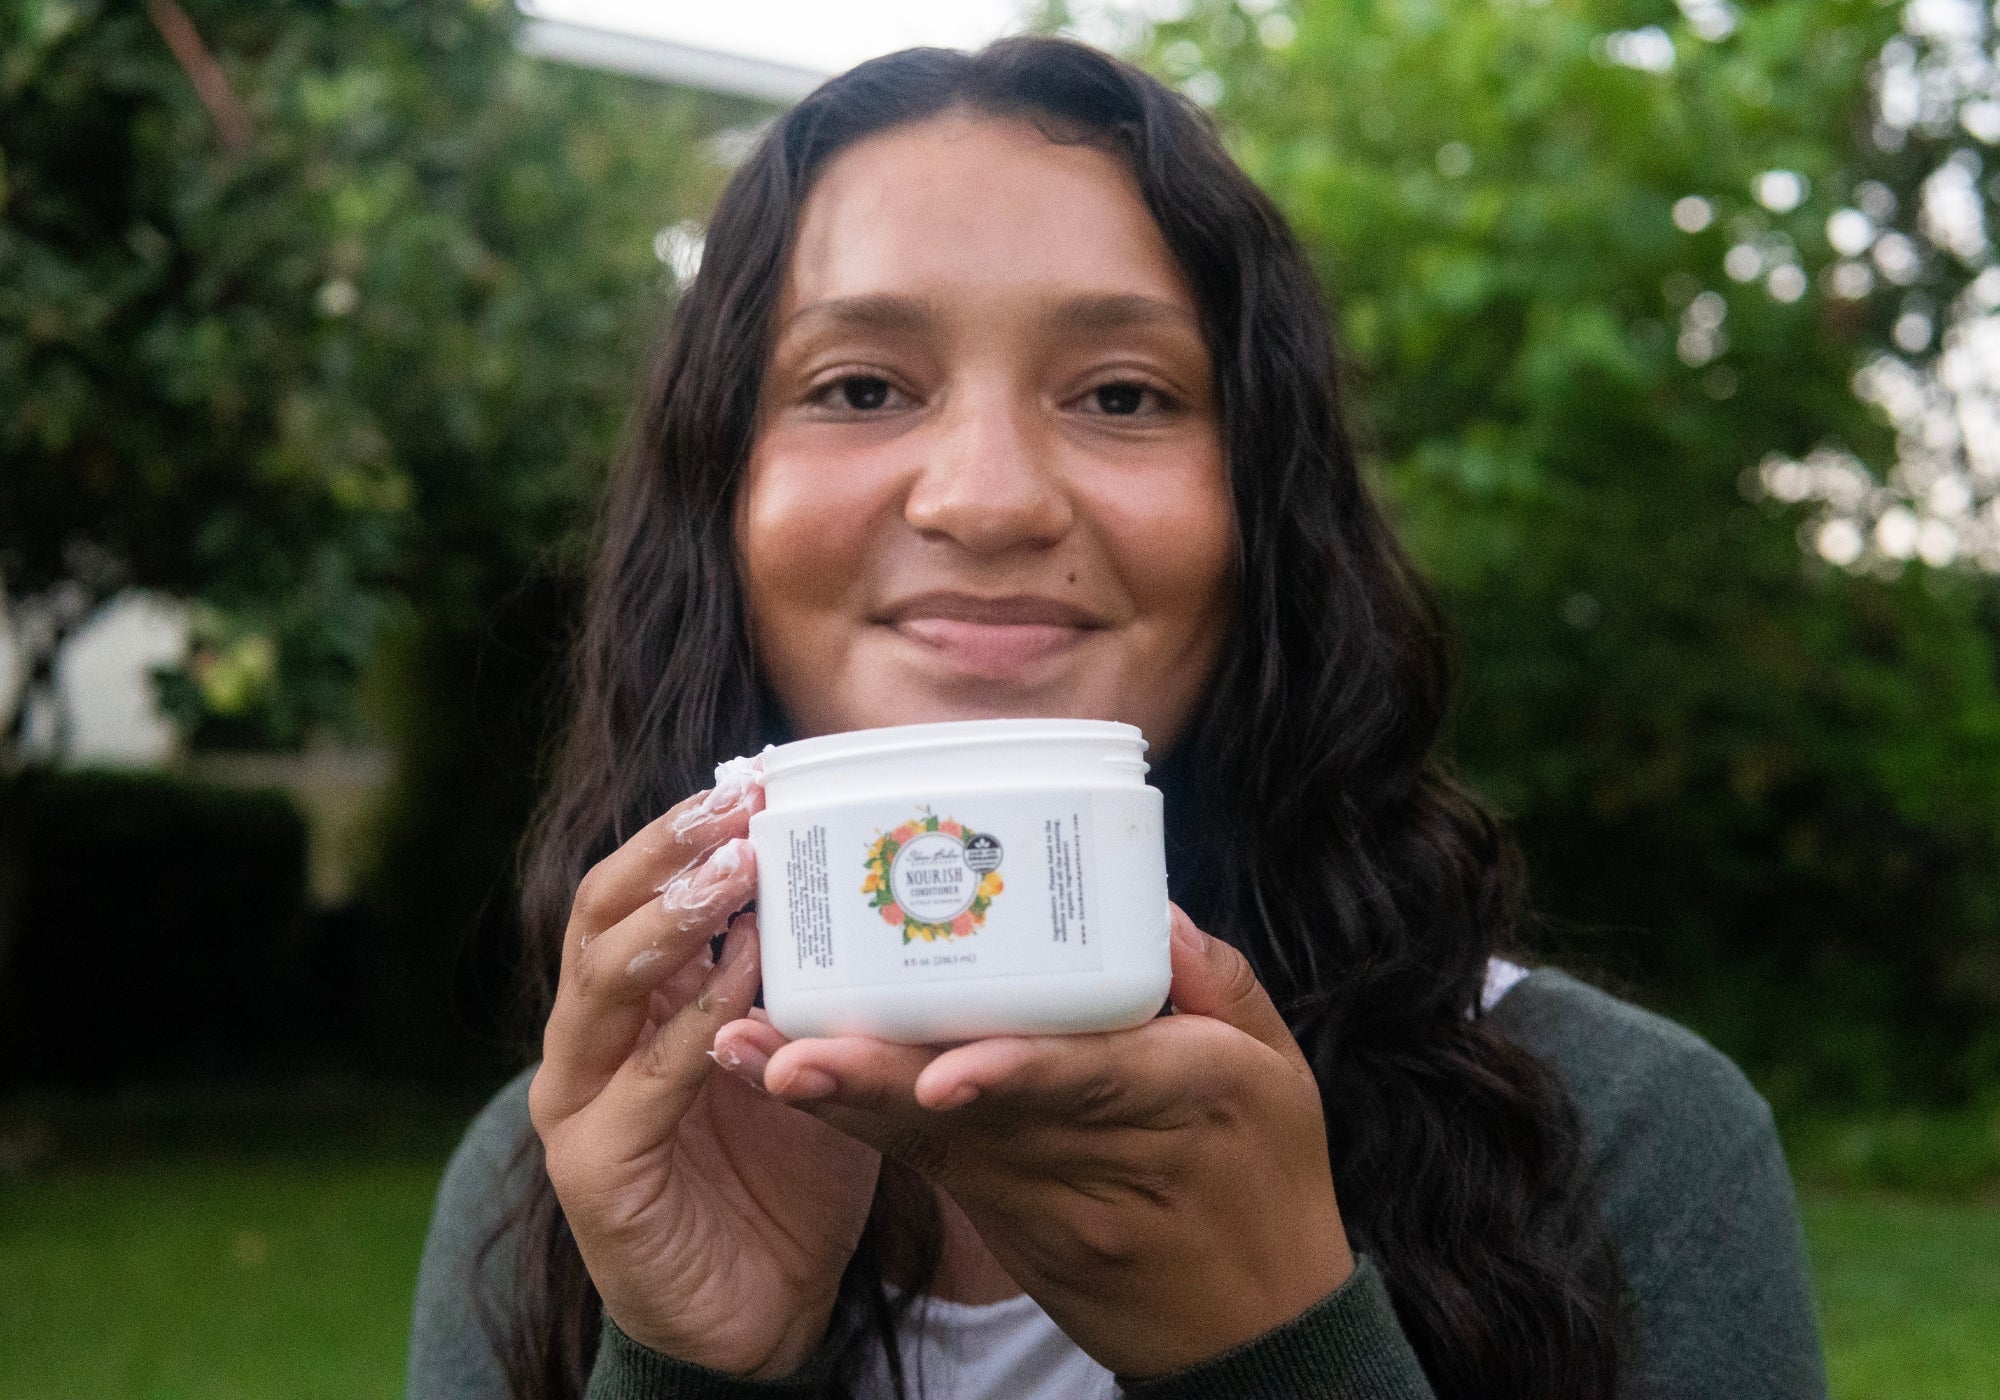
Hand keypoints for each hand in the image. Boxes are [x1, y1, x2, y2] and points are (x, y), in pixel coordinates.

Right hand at [528, 775, 880, 1378]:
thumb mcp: (806, 1051)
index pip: (632, 893)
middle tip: (739, 806)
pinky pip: (647, 1081)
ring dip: (672, 921)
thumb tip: (864, 877)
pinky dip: (699, 1026)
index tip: (756, 778)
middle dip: (666, 852)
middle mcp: (589, 1043)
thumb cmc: (789, 1175)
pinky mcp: (598, 1172)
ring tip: (738, 872)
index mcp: (632, 1005)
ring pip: (600, 984)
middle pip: (597, 915)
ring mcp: (579, 1106)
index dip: (683, 832)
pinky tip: (750, 986)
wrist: (765, 1316)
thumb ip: (808, 979)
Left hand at [712, 906, 1352, 1377]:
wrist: (1254, 1335)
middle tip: (786, 1055)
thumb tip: (1152, 909)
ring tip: (755, 1055)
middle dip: (874, 1085)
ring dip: (840, 1102)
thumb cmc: (1271, 1181)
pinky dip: (861, 1124)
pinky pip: (930, 1168)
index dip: (1009, 1075)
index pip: (1085, 1085)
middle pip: (974, 1119)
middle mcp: (1097, 1158)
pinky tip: (794, 1083)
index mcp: (1180, 1101)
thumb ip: (1217, 980)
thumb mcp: (1278, 1071)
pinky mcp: (1006, 1223)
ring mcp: (1042, 1202)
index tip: (939, 1069)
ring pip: (930, 1148)